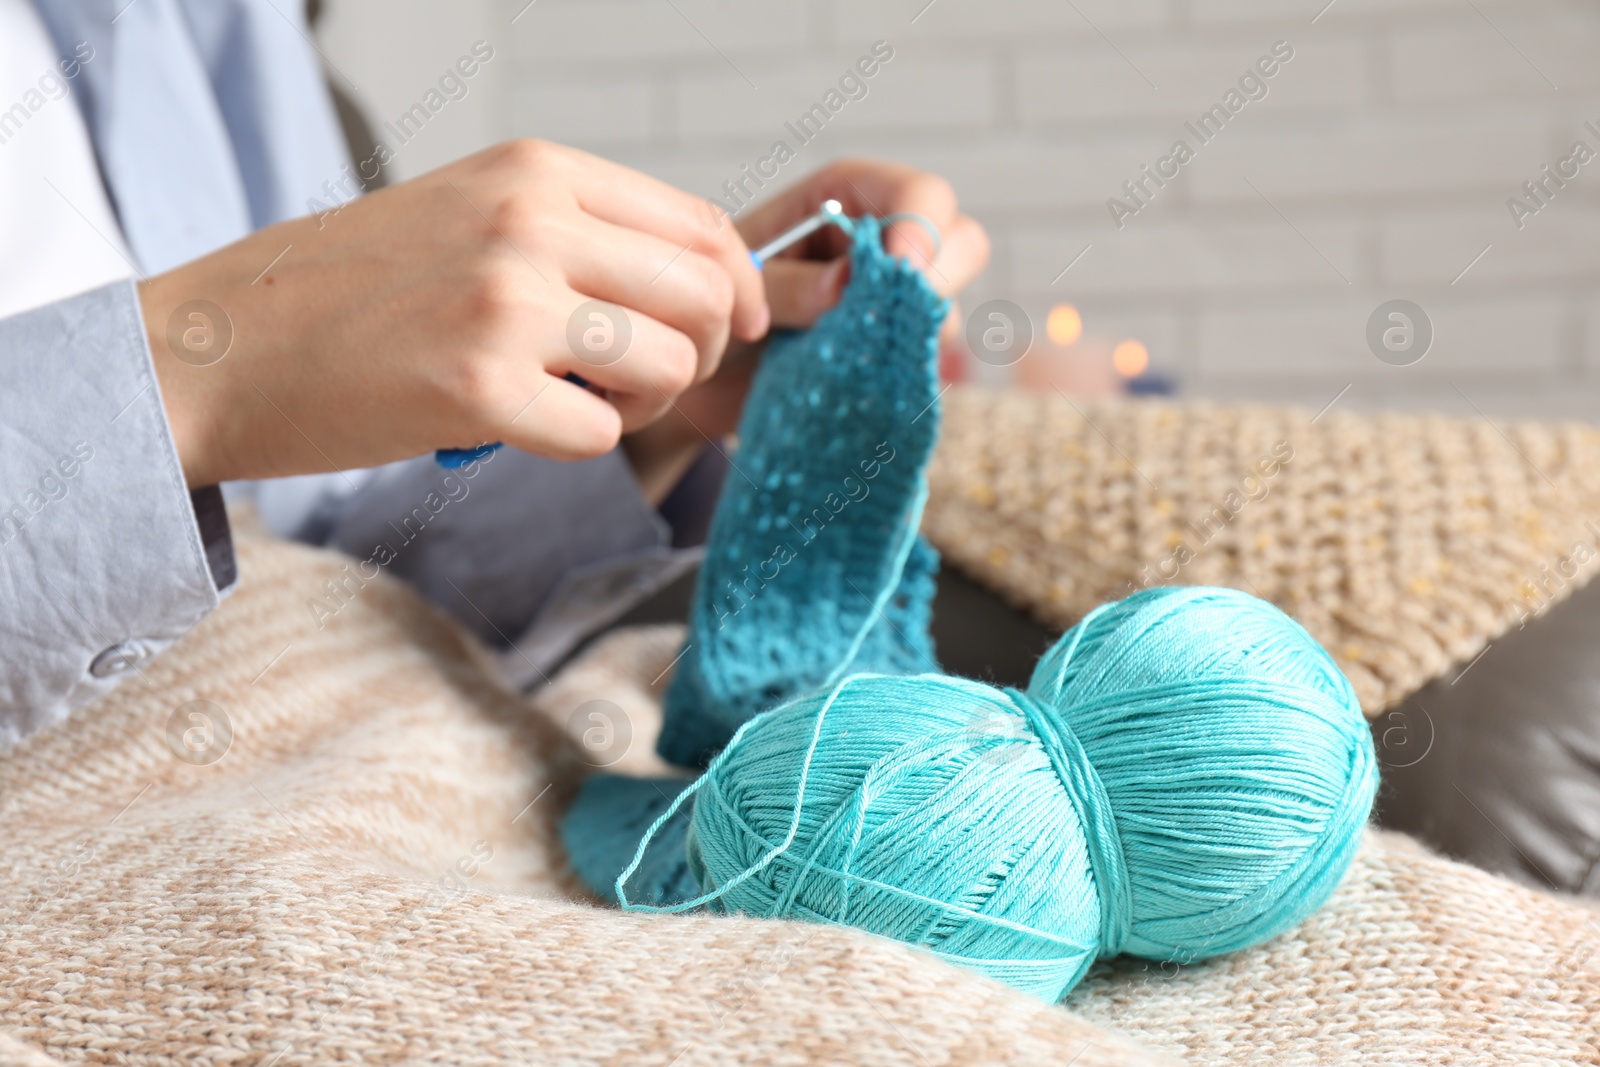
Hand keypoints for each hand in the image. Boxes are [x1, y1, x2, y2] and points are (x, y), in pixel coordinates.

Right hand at [141, 139, 769, 487]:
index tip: (728, 332)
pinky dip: (582, 444)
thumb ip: (575, 233)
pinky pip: (602, 433)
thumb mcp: (471, 216)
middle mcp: (531, 220)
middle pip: (706, 294)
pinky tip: (528, 428)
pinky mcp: (476, 385)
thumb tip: (693, 284)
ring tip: (582, 404)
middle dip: (700, 355)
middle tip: (642, 382)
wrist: (223, 347)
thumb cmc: (352, 292)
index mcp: (537, 171)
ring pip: (671, 363)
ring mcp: (505, 299)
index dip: (736, 289)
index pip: (700, 223)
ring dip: (646, 403)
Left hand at [621, 159, 989, 500]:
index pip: (917, 192)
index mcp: (845, 197)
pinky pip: (923, 361)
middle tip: (895, 320)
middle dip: (939, 281)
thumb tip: (846, 285)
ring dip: (912, 336)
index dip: (922, 226)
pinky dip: (900, 375)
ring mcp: (895, 299)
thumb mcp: (735, 286)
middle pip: (962, 242)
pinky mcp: (893, 350)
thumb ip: (788, 284)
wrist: (699, 372)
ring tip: (849, 356)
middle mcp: (884, 242)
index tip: (902, 271)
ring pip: (948, 309)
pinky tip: (856, 383)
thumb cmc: (714, 304)